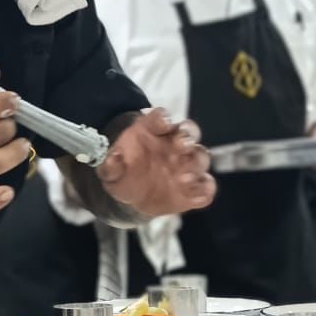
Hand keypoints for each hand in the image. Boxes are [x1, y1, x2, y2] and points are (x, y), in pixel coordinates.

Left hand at [98, 109, 214, 218]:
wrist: (131, 198)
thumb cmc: (123, 175)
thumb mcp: (109, 171)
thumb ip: (110, 165)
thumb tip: (114, 158)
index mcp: (152, 131)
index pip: (161, 117)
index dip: (163, 118)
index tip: (162, 124)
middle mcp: (174, 144)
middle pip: (189, 132)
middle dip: (188, 136)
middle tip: (182, 145)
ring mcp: (186, 165)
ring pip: (201, 156)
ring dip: (197, 163)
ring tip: (184, 176)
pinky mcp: (194, 187)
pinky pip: (206, 186)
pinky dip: (205, 189)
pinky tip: (195, 196)